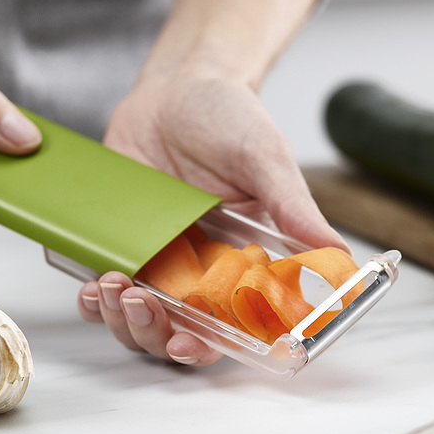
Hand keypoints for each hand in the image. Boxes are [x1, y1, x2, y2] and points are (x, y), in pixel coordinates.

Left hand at [76, 0, 346, 365]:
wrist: (177, 87)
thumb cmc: (230, 119)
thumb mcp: (266, 160)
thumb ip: (294, 208)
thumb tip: (340, 254)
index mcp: (243, 262)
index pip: (231, 324)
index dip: (209, 347)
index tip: (189, 346)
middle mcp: (200, 269)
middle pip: (176, 332)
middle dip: (154, 334)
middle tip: (144, 306)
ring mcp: (158, 259)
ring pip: (135, 319)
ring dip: (121, 319)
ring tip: (114, 288)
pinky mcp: (121, 243)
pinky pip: (102, 288)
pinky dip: (93, 298)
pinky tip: (93, 283)